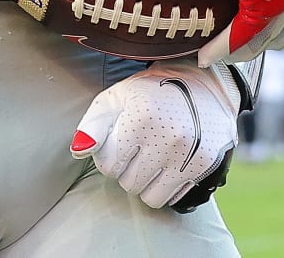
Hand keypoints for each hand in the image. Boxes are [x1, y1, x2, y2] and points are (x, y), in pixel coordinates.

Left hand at [70, 62, 240, 210]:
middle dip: (129, 168)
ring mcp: (189, 153)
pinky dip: (166, 186)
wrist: (204, 85)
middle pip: (128, 183)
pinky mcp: (205, 165)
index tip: (122, 139)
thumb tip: (79, 150)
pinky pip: (171, 198)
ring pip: (149, 196)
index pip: (109, 166)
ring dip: (147, 181)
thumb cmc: (152, 92)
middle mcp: (167, 137)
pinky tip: (169, 162)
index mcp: (141, 116)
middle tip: (141, 145)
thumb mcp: (117, 97)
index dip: (111, 154)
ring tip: (154, 155)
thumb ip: (93, 124)